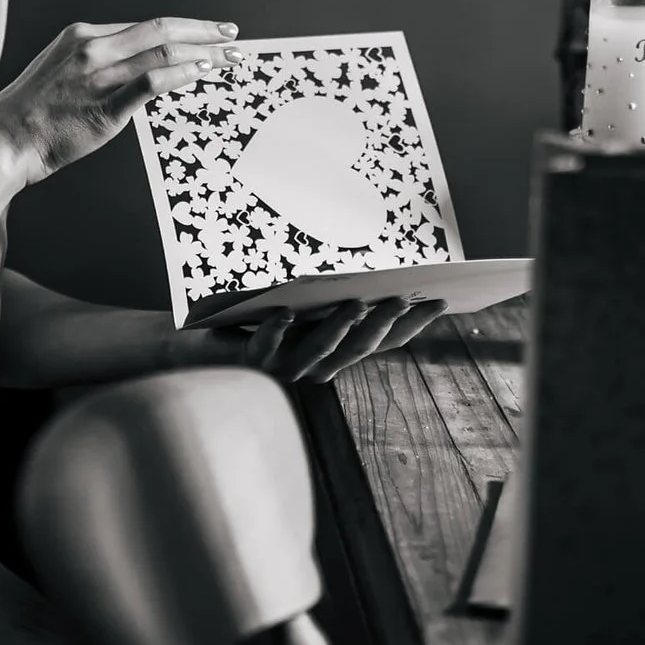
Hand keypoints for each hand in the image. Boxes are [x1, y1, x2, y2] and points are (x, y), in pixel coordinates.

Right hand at [0, 18, 240, 187]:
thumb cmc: (33, 112)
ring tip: (229, 59)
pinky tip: (201, 74)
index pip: (145, 25)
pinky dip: (181, 74)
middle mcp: (92, 47)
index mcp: (82, 34)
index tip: (208, 32)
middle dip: (204, 32)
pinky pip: (152, 82)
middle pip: (162, 30)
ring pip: (163, 52)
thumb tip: (136, 65)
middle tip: (233, 36)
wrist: (5, 141)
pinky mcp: (105, 106)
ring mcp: (98, 76)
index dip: (184, 27)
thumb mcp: (61, 69)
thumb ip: (98, 62)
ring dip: (204, 54)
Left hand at [198, 297, 449, 385]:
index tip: (440, 300)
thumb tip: (372, 275)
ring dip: (339, 328)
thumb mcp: (304, 307)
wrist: (205, 347)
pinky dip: (276, 330)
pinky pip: (266, 348)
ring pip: (320, 352)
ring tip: (354, 302)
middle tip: (402, 298)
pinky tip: (284, 311)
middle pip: (358, 349)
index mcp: (336, 352)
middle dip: (382, 323)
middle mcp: (318, 367)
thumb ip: (333, 299)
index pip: (382, 342)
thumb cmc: (261, 321)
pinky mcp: (252, 364)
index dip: (412, 325)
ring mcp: (286, 369)